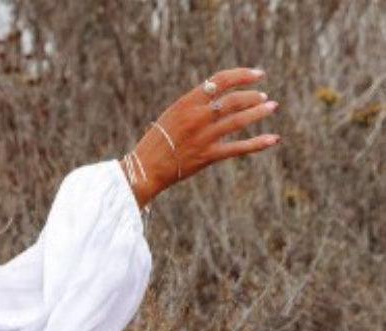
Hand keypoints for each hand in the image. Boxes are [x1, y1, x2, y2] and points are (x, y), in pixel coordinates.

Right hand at [124, 66, 280, 207]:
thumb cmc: (157, 141)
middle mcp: (197, 117)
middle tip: (263, 97)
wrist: (145, 169)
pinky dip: (257, 143)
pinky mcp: (207, 157)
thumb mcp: (173, 114)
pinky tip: (273, 138)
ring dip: (258, 112)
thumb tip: (219, 94)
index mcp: (188, 102)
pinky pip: (237, 148)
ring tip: (272, 106)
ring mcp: (203, 137)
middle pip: (233, 99)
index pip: (221, 80)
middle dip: (252, 96)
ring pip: (238, 120)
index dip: (243, 75)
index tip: (258, 75)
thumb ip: (195, 104)